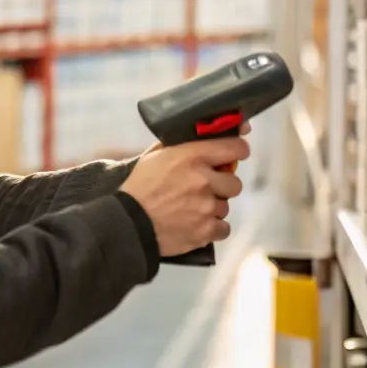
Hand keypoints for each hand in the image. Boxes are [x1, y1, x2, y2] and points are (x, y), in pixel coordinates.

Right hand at [120, 135, 247, 257]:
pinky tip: (197, 224)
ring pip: (225, 206)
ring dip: (213, 207)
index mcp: (192, 156)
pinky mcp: (206, 230)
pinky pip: (223, 228)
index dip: (237, 150)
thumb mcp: (155, 156)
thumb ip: (180, 145)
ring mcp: (207, 207)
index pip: (235, 147)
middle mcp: (204, 180)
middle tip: (206, 188)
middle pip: (235, 183)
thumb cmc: (140, 186)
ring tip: (192, 209)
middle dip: (222, 185)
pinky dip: (212, 228)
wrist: (129, 223)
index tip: (235, 153)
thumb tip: (202, 136)